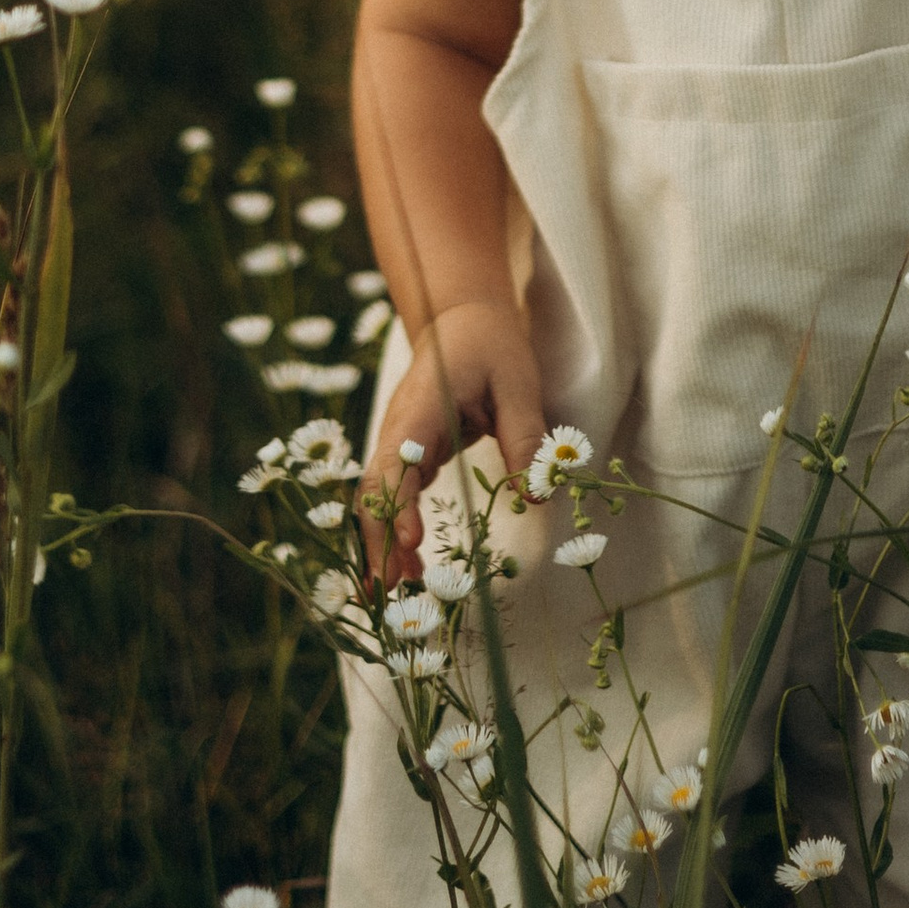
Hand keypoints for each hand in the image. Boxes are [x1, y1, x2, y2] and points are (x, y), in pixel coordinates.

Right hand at [360, 301, 545, 580]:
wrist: (462, 319)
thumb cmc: (491, 346)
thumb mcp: (517, 383)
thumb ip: (524, 437)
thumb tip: (534, 497)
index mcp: (421, 406)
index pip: (399, 460)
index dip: (400, 503)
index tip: (412, 542)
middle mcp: (398, 427)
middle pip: (374, 487)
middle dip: (378, 537)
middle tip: (391, 588)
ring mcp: (398, 441)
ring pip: (377, 496)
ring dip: (381, 540)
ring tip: (399, 589)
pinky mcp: (408, 452)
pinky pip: (394, 494)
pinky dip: (394, 528)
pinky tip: (410, 563)